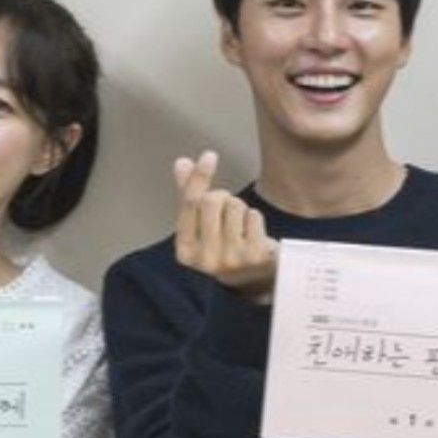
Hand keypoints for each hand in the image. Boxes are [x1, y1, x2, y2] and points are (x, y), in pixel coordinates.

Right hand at [171, 150, 277, 302]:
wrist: (253, 283)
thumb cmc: (223, 248)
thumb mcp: (201, 228)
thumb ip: (189, 196)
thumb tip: (181, 163)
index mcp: (185, 252)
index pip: (190, 204)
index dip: (199, 177)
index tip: (209, 155)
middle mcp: (206, 260)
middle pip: (213, 200)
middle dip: (222, 197)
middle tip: (226, 211)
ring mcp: (232, 259)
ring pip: (235, 206)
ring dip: (240, 209)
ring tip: (240, 226)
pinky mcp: (256, 257)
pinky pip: (253, 216)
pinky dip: (254, 219)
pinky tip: (253, 235)